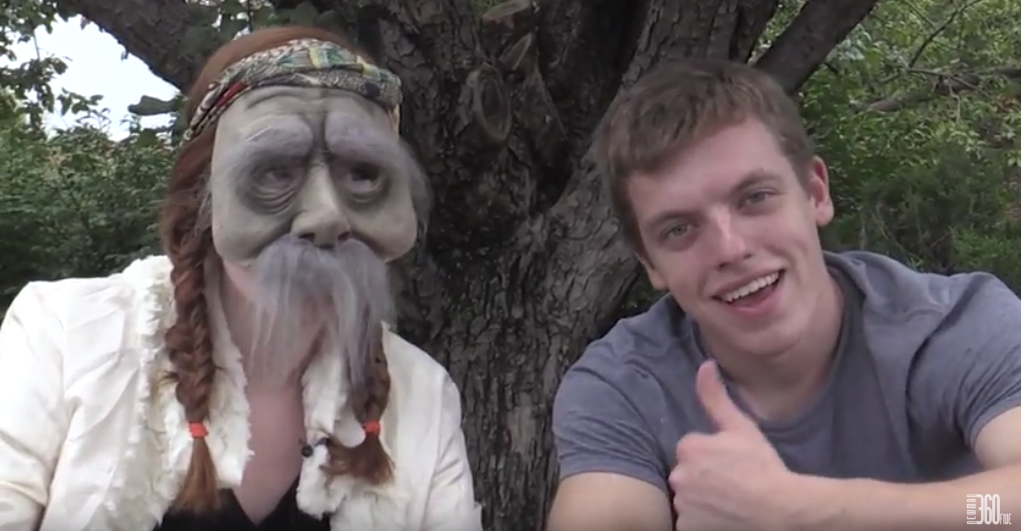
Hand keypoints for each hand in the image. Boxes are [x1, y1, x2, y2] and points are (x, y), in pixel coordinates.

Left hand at [669, 361, 802, 530]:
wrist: (780, 510)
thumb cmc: (763, 468)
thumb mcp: (741, 428)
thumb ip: (716, 397)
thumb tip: (705, 365)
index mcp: (688, 448)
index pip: (691, 450)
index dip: (711, 457)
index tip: (730, 465)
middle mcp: (678, 476)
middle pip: (685, 474)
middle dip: (702, 478)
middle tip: (731, 484)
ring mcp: (682, 505)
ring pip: (687, 498)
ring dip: (701, 499)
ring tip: (728, 501)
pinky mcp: (686, 528)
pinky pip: (687, 521)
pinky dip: (700, 520)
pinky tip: (721, 516)